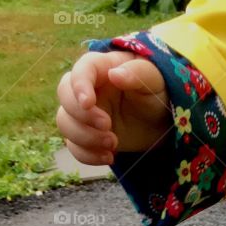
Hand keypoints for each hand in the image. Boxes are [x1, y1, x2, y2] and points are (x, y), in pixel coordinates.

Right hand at [56, 50, 171, 164]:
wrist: (160, 122)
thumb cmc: (156, 93)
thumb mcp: (154, 80)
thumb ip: (138, 73)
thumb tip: (115, 75)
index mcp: (102, 68)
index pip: (81, 69)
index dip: (79, 85)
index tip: (88, 103)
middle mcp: (87, 88)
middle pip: (64, 95)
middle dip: (83, 115)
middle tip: (108, 126)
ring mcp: (84, 113)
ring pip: (65, 122)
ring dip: (85, 137)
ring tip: (114, 144)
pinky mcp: (87, 135)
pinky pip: (74, 146)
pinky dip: (87, 155)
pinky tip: (109, 157)